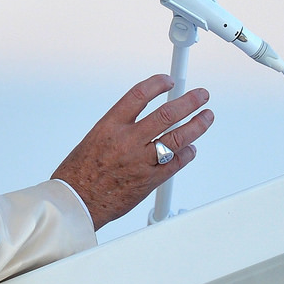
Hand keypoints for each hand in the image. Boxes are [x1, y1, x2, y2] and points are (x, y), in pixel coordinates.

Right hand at [53, 75, 213, 227]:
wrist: (76, 201)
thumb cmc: (79, 173)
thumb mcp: (95, 139)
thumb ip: (119, 130)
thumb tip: (139, 123)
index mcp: (110, 126)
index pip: (139, 95)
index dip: (157, 84)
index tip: (167, 81)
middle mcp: (127, 141)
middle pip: (166, 114)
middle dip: (188, 102)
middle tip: (201, 96)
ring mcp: (140, 161)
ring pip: (177, 138)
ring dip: (197, 125)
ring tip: (206, 117)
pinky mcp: (150, 180)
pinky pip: (176, 163)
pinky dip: (187, 154)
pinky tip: (191, 149)